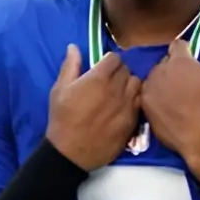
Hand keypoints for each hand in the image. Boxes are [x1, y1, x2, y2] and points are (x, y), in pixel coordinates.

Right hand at [45, 45, 142, 171]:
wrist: (70, 153)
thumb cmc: (62, 119)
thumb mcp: (60, 90)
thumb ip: (70, 65)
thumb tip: (74, 46)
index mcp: (99, 78)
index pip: (115, 58)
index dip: (108, 61)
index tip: (102, 68)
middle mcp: (117, 89)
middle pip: (126, 70)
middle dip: (118, 72)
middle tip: (108, 81)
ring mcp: (127, 105)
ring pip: (136, 84)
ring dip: (128, 85)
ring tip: (118, 93)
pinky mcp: (132, 121)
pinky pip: (139, 102)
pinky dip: (133, 100)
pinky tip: (122, 107)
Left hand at [139, 31, 199, 182]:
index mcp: (179, 60)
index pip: (177, 45)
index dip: (186, 53)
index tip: (194, 65)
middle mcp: (160, 70)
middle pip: (165, 61)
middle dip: (174, 67)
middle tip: (186, 83)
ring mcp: (149, 88)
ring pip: (155, 76)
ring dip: (163, 80)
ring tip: (176, 96)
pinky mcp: (144, 105)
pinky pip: (148, 92)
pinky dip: (155, 95)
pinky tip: (166, 106)